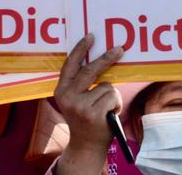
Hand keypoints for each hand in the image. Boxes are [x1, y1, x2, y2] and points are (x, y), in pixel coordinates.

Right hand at [53, 34, 123, 174]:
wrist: (86, 146)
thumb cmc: (86, 119)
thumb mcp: (77, 100)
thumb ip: (83, 84)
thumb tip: (104, 60)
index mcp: (61, 91)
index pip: (70, 65)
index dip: (80, 49)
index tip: (91, 36)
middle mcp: (67, 97)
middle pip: (91, 70)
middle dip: (107, 58)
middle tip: (120, 49)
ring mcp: (80, 106)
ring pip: (107, 86)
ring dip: (112, 96)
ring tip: (105, 109)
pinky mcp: (93, 113)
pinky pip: (113, 97)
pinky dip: (115, 105)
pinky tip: (108, 115)